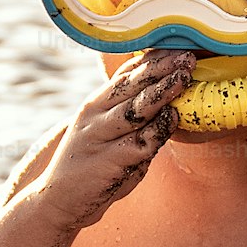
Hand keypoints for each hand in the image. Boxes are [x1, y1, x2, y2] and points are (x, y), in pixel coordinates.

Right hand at [40, 49, 194, 228]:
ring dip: (162, 91)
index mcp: (96, 104)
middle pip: (131, 84)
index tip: (179, 45)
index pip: (126, 74)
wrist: (57, 201)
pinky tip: (173, 117)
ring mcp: (100, 137)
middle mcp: (96, 115)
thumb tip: (168, 100)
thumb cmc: (91, 168)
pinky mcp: (108, 161)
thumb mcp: (107, 135)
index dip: (154, 59)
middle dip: (162, 67)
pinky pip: (139, 142)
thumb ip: (132, 119)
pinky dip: (158, 129)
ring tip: (184, 76)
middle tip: (188, 55)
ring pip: (135, 108)